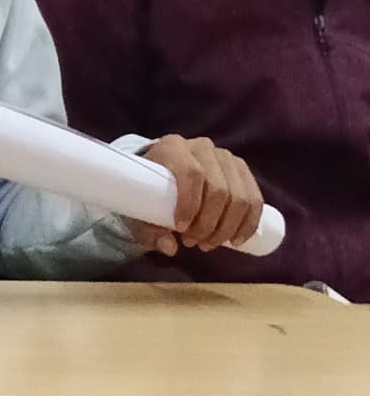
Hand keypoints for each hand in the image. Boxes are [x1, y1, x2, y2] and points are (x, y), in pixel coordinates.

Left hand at [135, 134, 262, 254]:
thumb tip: (169, 248)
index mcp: (173, 148)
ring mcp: (226, 157)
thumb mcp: (142, 208)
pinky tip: (237, 241)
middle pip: (218, 189)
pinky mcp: (241, 169)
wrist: (165, 174)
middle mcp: (202, 147)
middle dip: (208, 224)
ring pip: (239, 196)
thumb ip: (151, 230)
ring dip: (227, 228)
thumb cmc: (151, 191)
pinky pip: (254, 199)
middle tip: (193, 243)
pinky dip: (249, 223)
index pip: (191, 174)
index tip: (181, 230)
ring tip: (209, 244)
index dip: (190, 204)